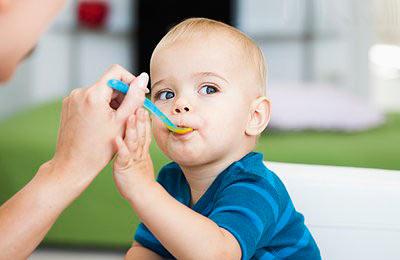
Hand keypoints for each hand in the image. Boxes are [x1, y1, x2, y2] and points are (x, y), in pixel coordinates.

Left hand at [51, 65, 148, 183]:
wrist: (73, 165)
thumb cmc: (98, 149)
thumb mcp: (123, 122)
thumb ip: (134, 98)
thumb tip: (143, 78)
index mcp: (93, 94)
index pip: (117, 71)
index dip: (131, 81)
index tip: (138, 95)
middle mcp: (80, 92)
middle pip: (108, 83)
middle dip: (121, 96)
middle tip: (126, 116)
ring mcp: (72, 99)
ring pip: (100, 92)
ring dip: (111, 102)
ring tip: (113, 123)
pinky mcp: (68, 106)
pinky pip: (89, 99)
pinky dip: (100, 107)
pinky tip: (102, 124)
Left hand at [113, 108, 154, 201]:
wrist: (141, 192)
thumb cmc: (137, 173)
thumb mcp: (141, 153)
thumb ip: (141, 138)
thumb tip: (140, 123)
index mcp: (141, 145)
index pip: (144, 127)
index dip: (144, 117)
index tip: (142, 104)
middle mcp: (138, 149)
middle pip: (140, 131)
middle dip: (140, 118)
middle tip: (140, 105)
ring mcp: (131, 157)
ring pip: (133, 141)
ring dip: (132, 129)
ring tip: (131, 116)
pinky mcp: (123, 166)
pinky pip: (122, 155)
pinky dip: (121, 147)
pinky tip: (117, 139)